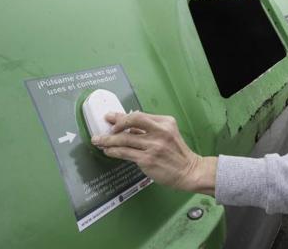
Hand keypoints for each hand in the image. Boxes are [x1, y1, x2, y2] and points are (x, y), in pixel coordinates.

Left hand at [91, 111, 216, 194]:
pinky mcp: (148, 159)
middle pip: (131, 122)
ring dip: (108, 140)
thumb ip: (150, 129)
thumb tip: (127, 126)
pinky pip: (125, 153)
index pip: (139, 116)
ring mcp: (154, 146)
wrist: (188, 171)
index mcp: (165, 123)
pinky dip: (114, 151)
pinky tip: (108, 151)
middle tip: (104, 128)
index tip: (112, 117)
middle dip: (115, 124)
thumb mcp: (168, 134)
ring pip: (125, 139)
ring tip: (99, 140)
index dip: (122, 117)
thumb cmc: (177, 154)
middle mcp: (160, 132)